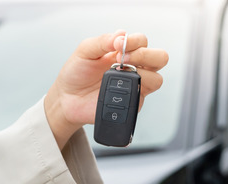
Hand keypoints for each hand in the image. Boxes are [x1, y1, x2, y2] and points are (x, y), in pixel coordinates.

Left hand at [43, 31, 168, 147]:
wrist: (67, 99)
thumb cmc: (76, 73)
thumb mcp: (85, 50)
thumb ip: (103, 41)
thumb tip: (121, 36)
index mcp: (125, 51)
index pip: (143, 41)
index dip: (135, 41)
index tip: (118, 46)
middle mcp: (134, 67)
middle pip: (160, 58)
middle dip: (146, 55)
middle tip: (123, 59)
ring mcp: (134, 86)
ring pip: (157, 79)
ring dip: (144, 74)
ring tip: (121, 74)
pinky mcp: (131, 103)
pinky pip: (142, 98)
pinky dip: (133, 92)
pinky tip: (117, 90)